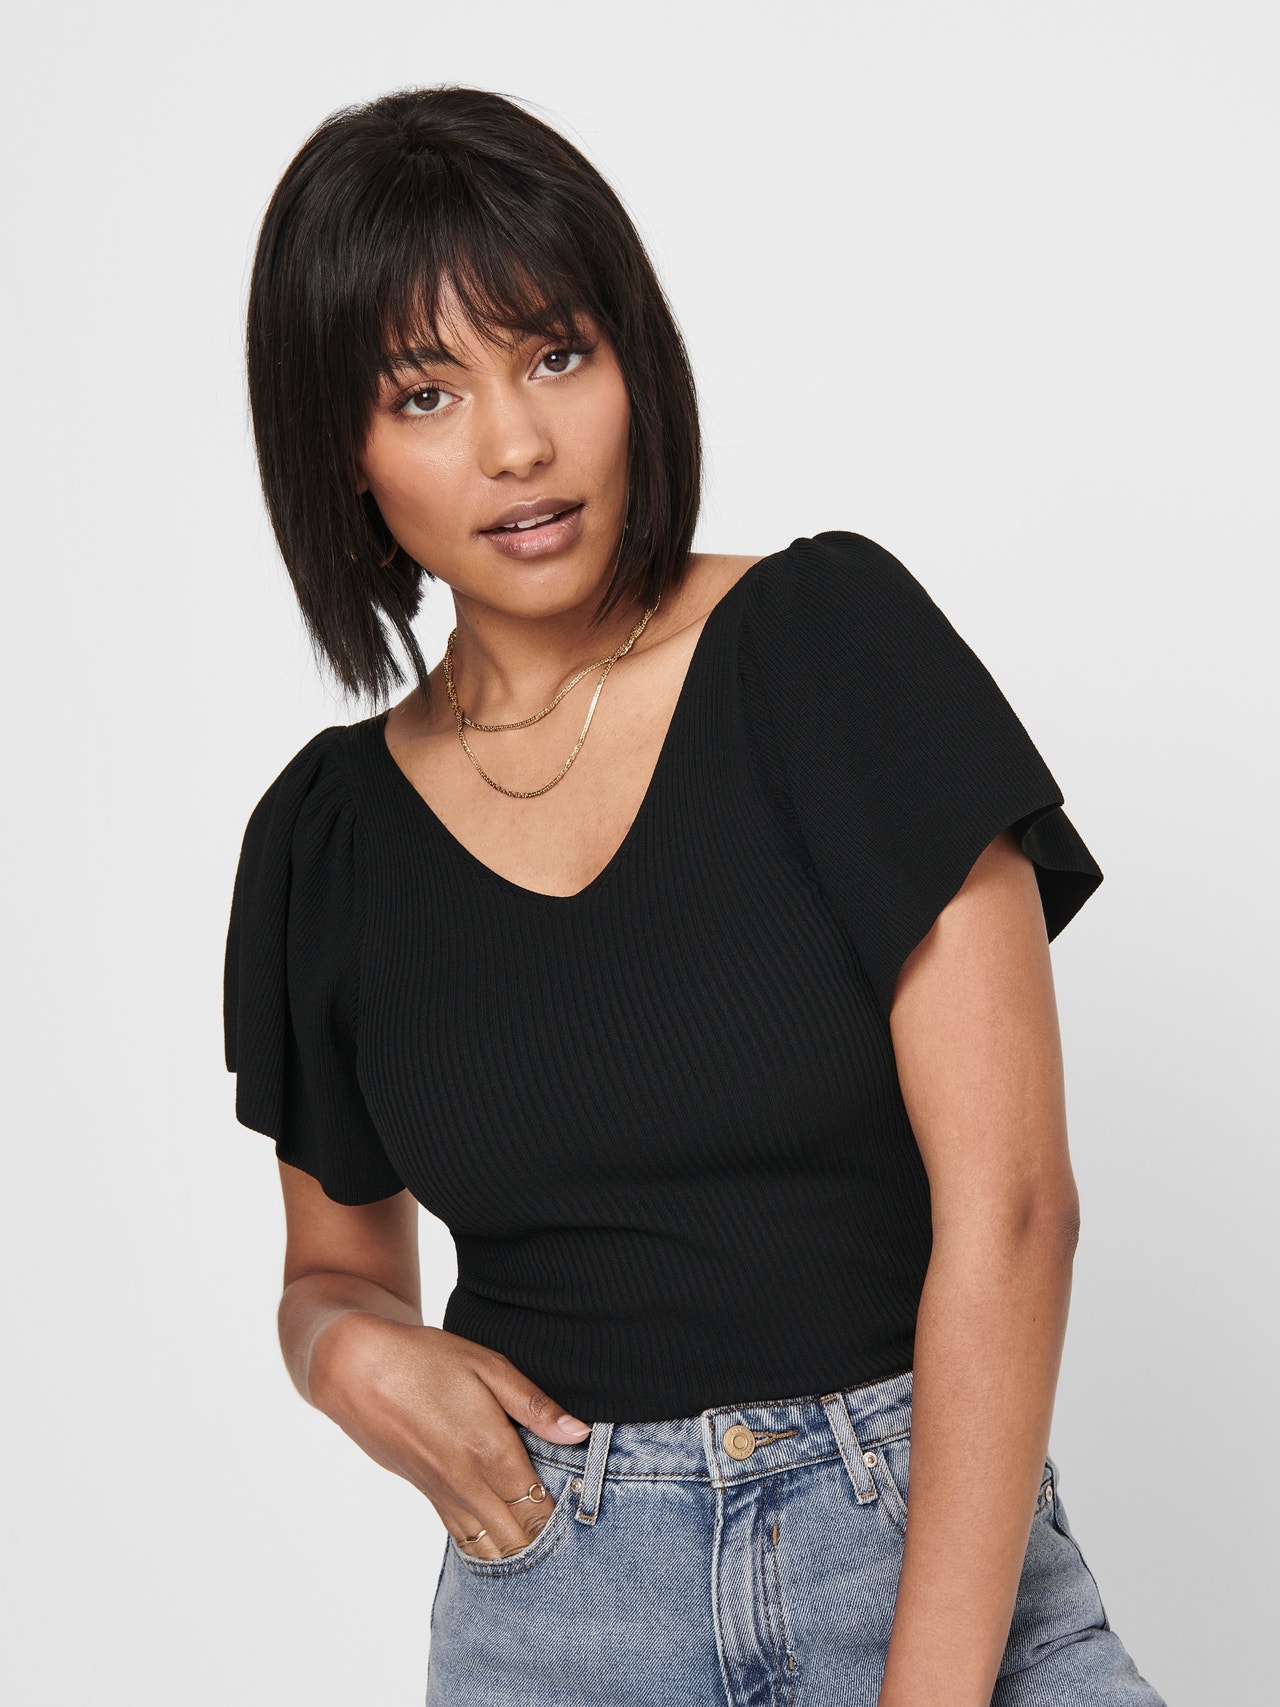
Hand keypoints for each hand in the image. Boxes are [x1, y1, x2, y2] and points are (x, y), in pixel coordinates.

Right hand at [309, 1315, 590, 1559]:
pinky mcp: (426, 1494)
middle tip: (573, 1534)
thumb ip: (534, 1405)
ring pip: (489, 1546)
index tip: (585, 1513)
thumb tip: (579, 1433)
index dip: (565, 1517)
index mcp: (490, 1451)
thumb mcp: (488, 1366)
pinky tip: (504, 1542)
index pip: (538, 1507)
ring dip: (517, 1548)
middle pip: (517, 1537)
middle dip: (546, 1541)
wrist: (358, 1371)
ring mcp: (444, 1494)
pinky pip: (462, 1536)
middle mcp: (467, 1483)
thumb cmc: (426, 1360)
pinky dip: (487, 1545)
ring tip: (545, 1544)